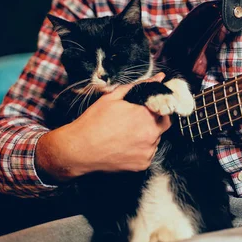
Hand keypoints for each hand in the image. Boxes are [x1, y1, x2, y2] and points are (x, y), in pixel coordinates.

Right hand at [36, 73, 170, 181]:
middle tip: (138, 120)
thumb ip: (140, 86)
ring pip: (157, 139)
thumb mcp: (113, 98)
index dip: (157, 105)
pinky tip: (125, 145)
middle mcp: (151, 134)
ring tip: (127, 133)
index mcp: (146, 115)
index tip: (148, 107)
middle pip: (164, 123)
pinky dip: (141, 149)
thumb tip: (159, 77)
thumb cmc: (93, 122)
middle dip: (155, 119)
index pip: (164, 106)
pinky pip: (149, 153)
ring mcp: (148, 151)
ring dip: (148, 134)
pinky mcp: (143, 164)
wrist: (77, 150)